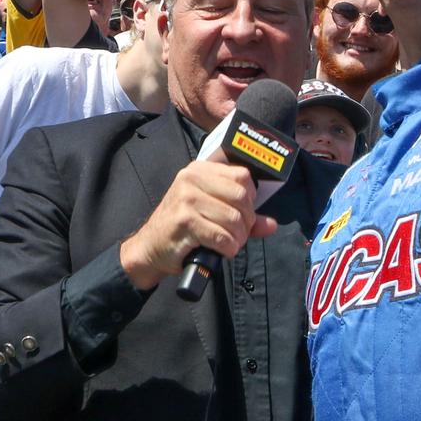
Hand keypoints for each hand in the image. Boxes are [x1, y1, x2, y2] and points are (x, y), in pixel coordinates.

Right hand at [119, 160, 276, 290]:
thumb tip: (271, 225)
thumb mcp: (211, 212)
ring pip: (233, 218)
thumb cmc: (183, 228)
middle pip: (241, 197)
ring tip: (230, 243)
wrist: (150, 247)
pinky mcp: (184, 222)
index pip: (242, 176)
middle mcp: (191, 179)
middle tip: (239, 233)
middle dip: (247, 220)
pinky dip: (228, 248)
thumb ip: (242, 214)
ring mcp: (186, 199)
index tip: (244, 213)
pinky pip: (221, 236)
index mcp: (200, 170)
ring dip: (238, 238)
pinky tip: (222, 251)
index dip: (250, 198)